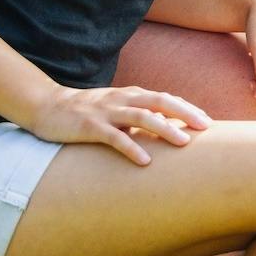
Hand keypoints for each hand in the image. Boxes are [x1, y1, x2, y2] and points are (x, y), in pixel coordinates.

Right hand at [31, 85, 210, 165]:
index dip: (187, 109)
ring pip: (142, 117)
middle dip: (185, 113)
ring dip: (165, 129)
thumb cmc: (87, 113)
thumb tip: (166, 130)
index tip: (208, 122)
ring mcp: (107, 112)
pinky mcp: (90, 126)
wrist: (47, 107)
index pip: (166, 99)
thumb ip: (139, 116)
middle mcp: (122, 99)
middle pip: (160, 102)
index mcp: (131, 95)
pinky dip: (131, 147)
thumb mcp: (116, 110)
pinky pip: (114, 137)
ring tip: (184, 143)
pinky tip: (145, 161)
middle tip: (206, 128)